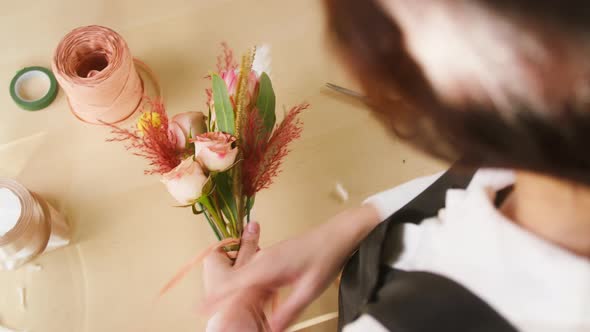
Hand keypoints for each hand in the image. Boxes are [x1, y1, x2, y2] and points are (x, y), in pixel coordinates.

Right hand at [203, 205, 380, 331]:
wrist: (335, 235)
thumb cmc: (325, 257)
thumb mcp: (310, 289)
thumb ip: (289, 310)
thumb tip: (272, 330)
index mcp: (266, 266)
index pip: (232, 283)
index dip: (215, 297)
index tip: (200, 309)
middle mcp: (261, 260)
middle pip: (233, 284)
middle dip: (224, 302)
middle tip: (220, 321)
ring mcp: (265, 258)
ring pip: (242, 281)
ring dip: (236, 298)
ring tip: (234, 316)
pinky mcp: (270, 259)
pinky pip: (252, 277)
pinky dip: (248, 291)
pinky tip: (254, 304)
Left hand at [203, 222, 262, 331]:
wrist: (233, 322)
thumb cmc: (235, 295)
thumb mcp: (247, 262)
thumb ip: (250, 243)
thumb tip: (252, 224)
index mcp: (212, 258)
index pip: (232, 242)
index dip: (245, 245)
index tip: (254, 249)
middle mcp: (211, 269)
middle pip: (237, 255)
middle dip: (249, 259)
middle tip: (255, 267)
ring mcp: (218, 282)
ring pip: (240, 268)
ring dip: (250, 271)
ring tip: (256, 279)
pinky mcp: (225, 292)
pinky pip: (239, 281)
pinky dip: (247, 282)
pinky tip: (254, 289)